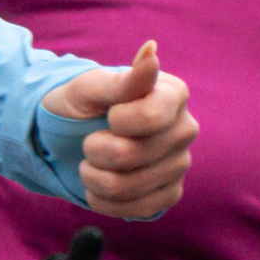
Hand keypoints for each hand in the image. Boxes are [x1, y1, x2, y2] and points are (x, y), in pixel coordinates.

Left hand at [43, 42, 196, 220]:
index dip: (116, 120)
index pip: (150, 117)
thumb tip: (151, 50)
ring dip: (93, 176)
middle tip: (90, 139)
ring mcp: (180, 165)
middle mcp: (185, 129)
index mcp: (173, 94)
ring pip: (126, 186)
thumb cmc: (83, 103)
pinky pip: (134, 209)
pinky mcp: (169, 195)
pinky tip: (100, 183)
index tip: (107, 114)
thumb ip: (124, 78)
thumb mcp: (92, 86)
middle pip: (131, 155)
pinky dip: (103, 199)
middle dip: (95, 149)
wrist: (74, 135)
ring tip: (91, 161)